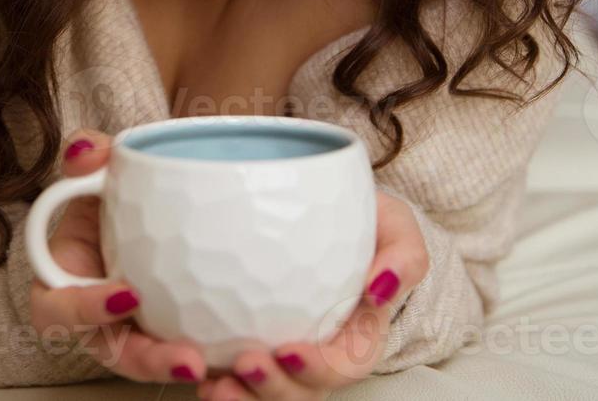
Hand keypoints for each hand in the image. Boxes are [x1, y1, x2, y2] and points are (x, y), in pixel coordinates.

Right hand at [28, 129, 209, 386]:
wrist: (139, 214)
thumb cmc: (105, 204)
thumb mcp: (89, 179)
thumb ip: (86, 162)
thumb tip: (89, 151)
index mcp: (63, 287)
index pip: (58, 311)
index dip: (85, 311)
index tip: (127, 296)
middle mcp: (95, 322)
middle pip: (115, 353)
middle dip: (149, 361)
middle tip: (187, 359)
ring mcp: (132, 335)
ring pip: (154, 363)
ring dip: (183, 367)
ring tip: (217, 365)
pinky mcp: (168, 337)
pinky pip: (186, 353)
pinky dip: (214, 358)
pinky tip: (245, 354)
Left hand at [196, 188, 427, 399]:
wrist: (324, 215)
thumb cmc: (366, 224)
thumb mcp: (397, 229)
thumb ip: (404, 257)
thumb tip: (379, 288)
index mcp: (359, 337)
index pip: (343, 367)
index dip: (318, 370)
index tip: (287, 349)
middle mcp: (320, 355)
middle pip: (300, 393)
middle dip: (272, 390)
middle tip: (244, 364)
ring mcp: (282, 356)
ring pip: (263, 395)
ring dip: (239, 398)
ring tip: (210, 382)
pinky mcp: (246, 344)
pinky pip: (230, 375)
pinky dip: (212, 380)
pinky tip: (193, 369)